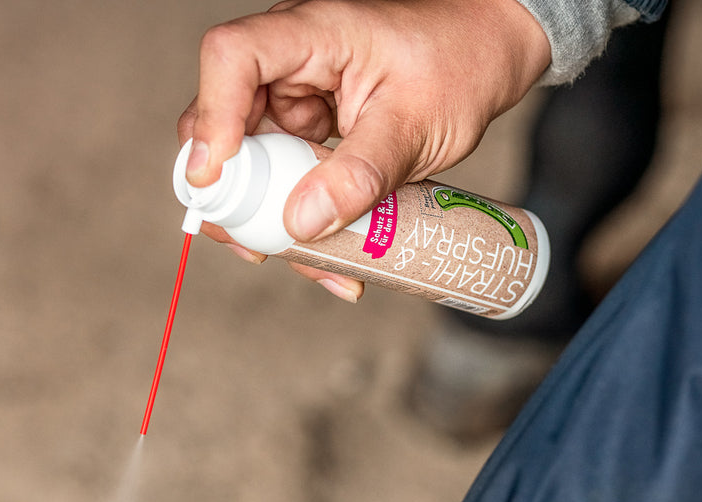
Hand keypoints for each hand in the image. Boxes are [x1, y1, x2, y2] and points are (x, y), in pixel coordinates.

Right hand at [177, 0, 550, 300]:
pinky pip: (283, 179)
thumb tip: (301, 222)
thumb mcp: (416, 124)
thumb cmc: (461, 64)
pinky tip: (328, 259)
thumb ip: (361, 172)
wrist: (489, 56)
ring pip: (250, 164)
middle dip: (233, 193)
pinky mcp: (305, 130)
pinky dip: (300, 221)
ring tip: (312, 265)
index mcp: (311, 35)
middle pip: (222, 121)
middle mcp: (289, 62)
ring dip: (270, 220)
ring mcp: (294, 98)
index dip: (212, 116)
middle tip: (255, 245)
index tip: (216, 178)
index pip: (231, 58)